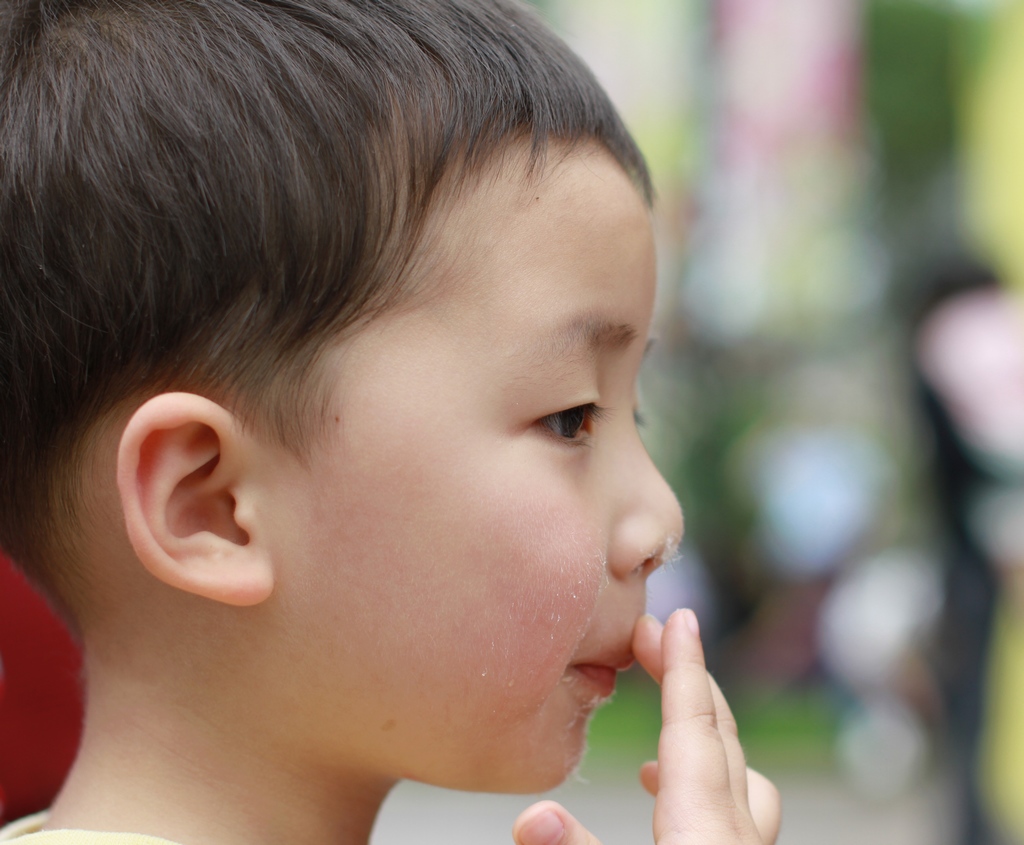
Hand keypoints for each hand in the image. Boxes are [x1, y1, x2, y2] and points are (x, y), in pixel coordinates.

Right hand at [512, 610, 780, 844]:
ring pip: (737, 773)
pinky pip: (734, 808)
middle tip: (652, 636)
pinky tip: (662, 792)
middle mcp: (736, 836)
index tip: (678, 617)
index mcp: (705, 831)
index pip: (694, 729)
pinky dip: (706, 778)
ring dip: (703, 730)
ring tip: (664, 711)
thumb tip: (531, 817)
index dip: (683, 667)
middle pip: (720, 737)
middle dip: (688, 678)